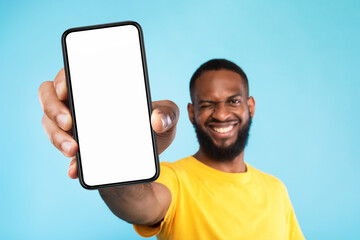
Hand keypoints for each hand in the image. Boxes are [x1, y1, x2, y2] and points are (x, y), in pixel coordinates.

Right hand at [38, 69, 178, 178]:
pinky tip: (75, 170)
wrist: (148, 159)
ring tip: (74, 148)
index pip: (70, 76)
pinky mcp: (79, 153)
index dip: (62, 79)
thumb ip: (169, 113)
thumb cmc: (152, 129)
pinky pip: (67, 156)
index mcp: (98, 90)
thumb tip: (157, 121)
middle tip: (69, 121)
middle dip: (53, 108)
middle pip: (50, 98)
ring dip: (57, 137)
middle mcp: (81, 106)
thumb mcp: (167, 118)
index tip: (67, 88)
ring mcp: (76, 130)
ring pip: (51, 126)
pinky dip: (71, 163)